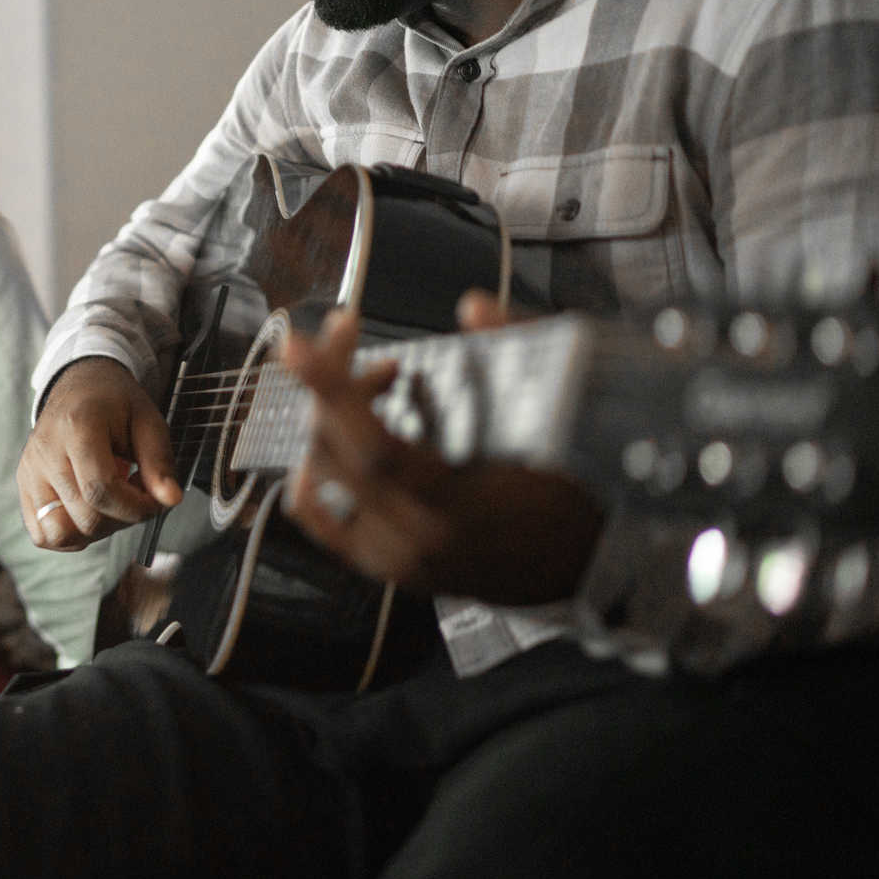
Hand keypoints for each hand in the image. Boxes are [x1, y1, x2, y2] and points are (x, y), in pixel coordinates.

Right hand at [21, 357, 182, 549]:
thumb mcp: (148, 421)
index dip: (136, 508)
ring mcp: (29, 471)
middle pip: (85, 517)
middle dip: (122, 518)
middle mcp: (44, 451)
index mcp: (76, 426)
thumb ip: (159, 461)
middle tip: (137, 495)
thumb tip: (170, 500)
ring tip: (112, 505)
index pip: (101, 490)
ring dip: (95, 531)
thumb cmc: (116, 405)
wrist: (80, 388)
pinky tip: (91, 512)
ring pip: (59, 533)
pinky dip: (71, 536)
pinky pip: (43, 535)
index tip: (156, 501)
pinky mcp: (23, 488)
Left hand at [280, 293, 602, 604]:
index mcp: (460, 511)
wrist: (577, 572)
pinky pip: (314, 511)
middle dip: (330, 379)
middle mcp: (413, 540)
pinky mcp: (375, 561)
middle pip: (335, 450)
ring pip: (317, 473)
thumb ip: (525, 355)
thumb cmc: (575, 498)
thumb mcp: (570, 424)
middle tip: (352, 336)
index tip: (300, 346)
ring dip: (328, 413)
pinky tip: (342, 427)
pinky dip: (315, 460)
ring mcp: (388, 557)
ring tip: (374, 380)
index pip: (375, 449)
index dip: (333, 391)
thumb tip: (473, 306)